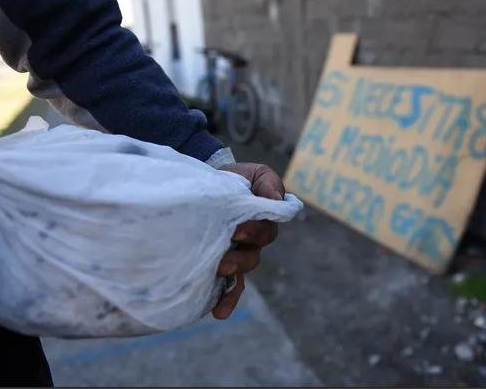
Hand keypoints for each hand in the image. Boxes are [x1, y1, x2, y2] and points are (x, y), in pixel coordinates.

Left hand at [212, 163, 284, 318]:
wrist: (208, 183)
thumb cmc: (236, 179)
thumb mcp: (254, 174)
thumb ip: (268, 184)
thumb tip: (278, 199)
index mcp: (263, 221)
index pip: (266, 230)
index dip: (255, 231)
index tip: (238, 227)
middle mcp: (252, 242)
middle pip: (254, 255)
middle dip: (241, 256)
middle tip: (225, 253)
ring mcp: (237, 255)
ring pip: (242, 270)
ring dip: (233, 272)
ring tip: (220, 270)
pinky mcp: (221, 265)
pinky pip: (230, 288)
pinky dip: (226, 300)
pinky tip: (218, 312)